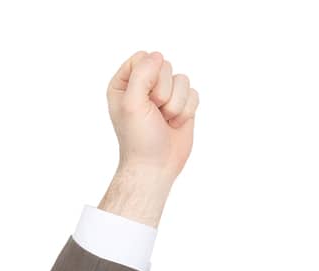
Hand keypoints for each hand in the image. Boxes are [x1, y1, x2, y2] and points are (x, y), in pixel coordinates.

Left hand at [106, 50, 198, 185]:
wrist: (155, 165)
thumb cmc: (139, 138)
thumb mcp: (132, 104)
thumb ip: (141, 74)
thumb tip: (158, 56)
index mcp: (124, 83)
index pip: (142, 57)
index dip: (148, 75)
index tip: (143, 99)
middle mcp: (144, 85)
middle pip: (165, 66)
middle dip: (163, 92)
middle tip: (154, 113)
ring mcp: (165, 94)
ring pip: (183, 79)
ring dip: (176, 104)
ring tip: (164, 120)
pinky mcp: (182, 103)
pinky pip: (194, 93)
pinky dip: (187, 110)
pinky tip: (175, 124)